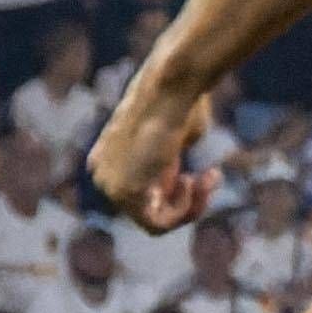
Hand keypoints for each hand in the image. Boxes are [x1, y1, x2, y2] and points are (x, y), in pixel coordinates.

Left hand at [89, 63, 217, 230]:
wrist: (170, 88)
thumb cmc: (180, 103)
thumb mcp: (176, 139)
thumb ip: (169, 165)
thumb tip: (178, 183)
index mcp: (107, 158)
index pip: (139, 194)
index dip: (173, 191)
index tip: (194, 173)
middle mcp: (102, 174)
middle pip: (146, 211)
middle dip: (184, 201)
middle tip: (209, 177)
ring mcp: (109, 186)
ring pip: (153, 221)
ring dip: (190, 207)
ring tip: (207, 180)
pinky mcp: (123, 194)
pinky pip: (157, 224)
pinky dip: (184, 211)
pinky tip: (194, 183)